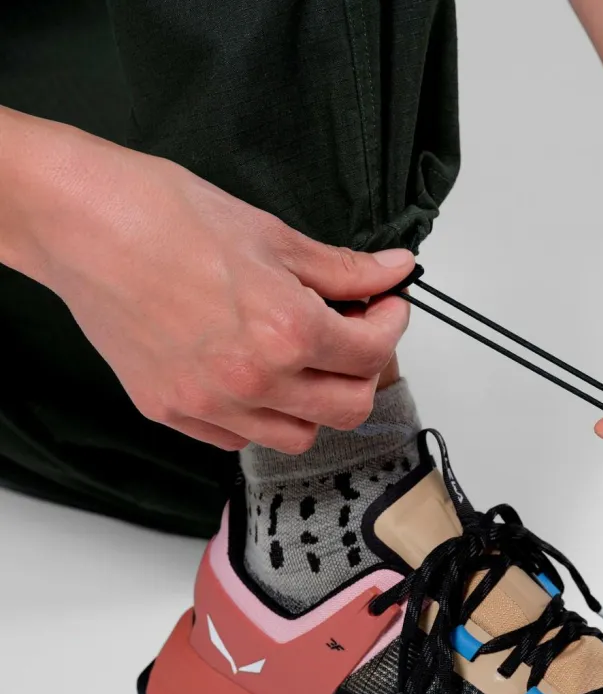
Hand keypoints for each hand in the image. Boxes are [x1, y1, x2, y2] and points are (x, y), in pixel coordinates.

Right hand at [22, 128, 413, 453]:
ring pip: (298, 437)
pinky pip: (238, 438)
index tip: (386, 307)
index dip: (391, 325)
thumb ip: (343, 269)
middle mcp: (253, 380)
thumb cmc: (163, 216)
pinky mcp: (172, 413)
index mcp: (286, 331)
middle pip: (348, 409)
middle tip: (356, 334)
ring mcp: (210, 404)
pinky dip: (260, 417)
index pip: (372, 354)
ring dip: (316, 403)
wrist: (77, 222)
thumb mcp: (270, 235)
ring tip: (306, 361)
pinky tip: (255, 377)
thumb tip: (394, 271)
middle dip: (364, 371)